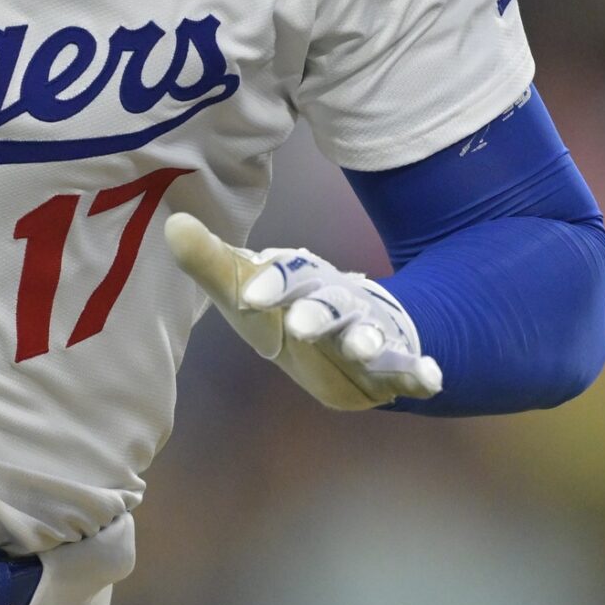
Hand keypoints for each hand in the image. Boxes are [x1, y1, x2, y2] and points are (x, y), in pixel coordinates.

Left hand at [164, 213, 440, 409]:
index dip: (272, 282)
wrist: (356, 330)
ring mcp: (371, 332)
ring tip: (362, 349)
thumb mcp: (251, 290)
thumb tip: (174, 225)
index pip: (288, 274)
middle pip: (331, 303)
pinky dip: (422, 372)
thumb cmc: (291, 306)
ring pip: (371, 334)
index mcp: (303, 280)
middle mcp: (340, 302)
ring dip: (368, 340)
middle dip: (319, 312)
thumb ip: (214, 264)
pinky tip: (430, 379)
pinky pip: (412, 367)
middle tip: (300, 325)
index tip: (250, 297)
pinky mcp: (396, 366)